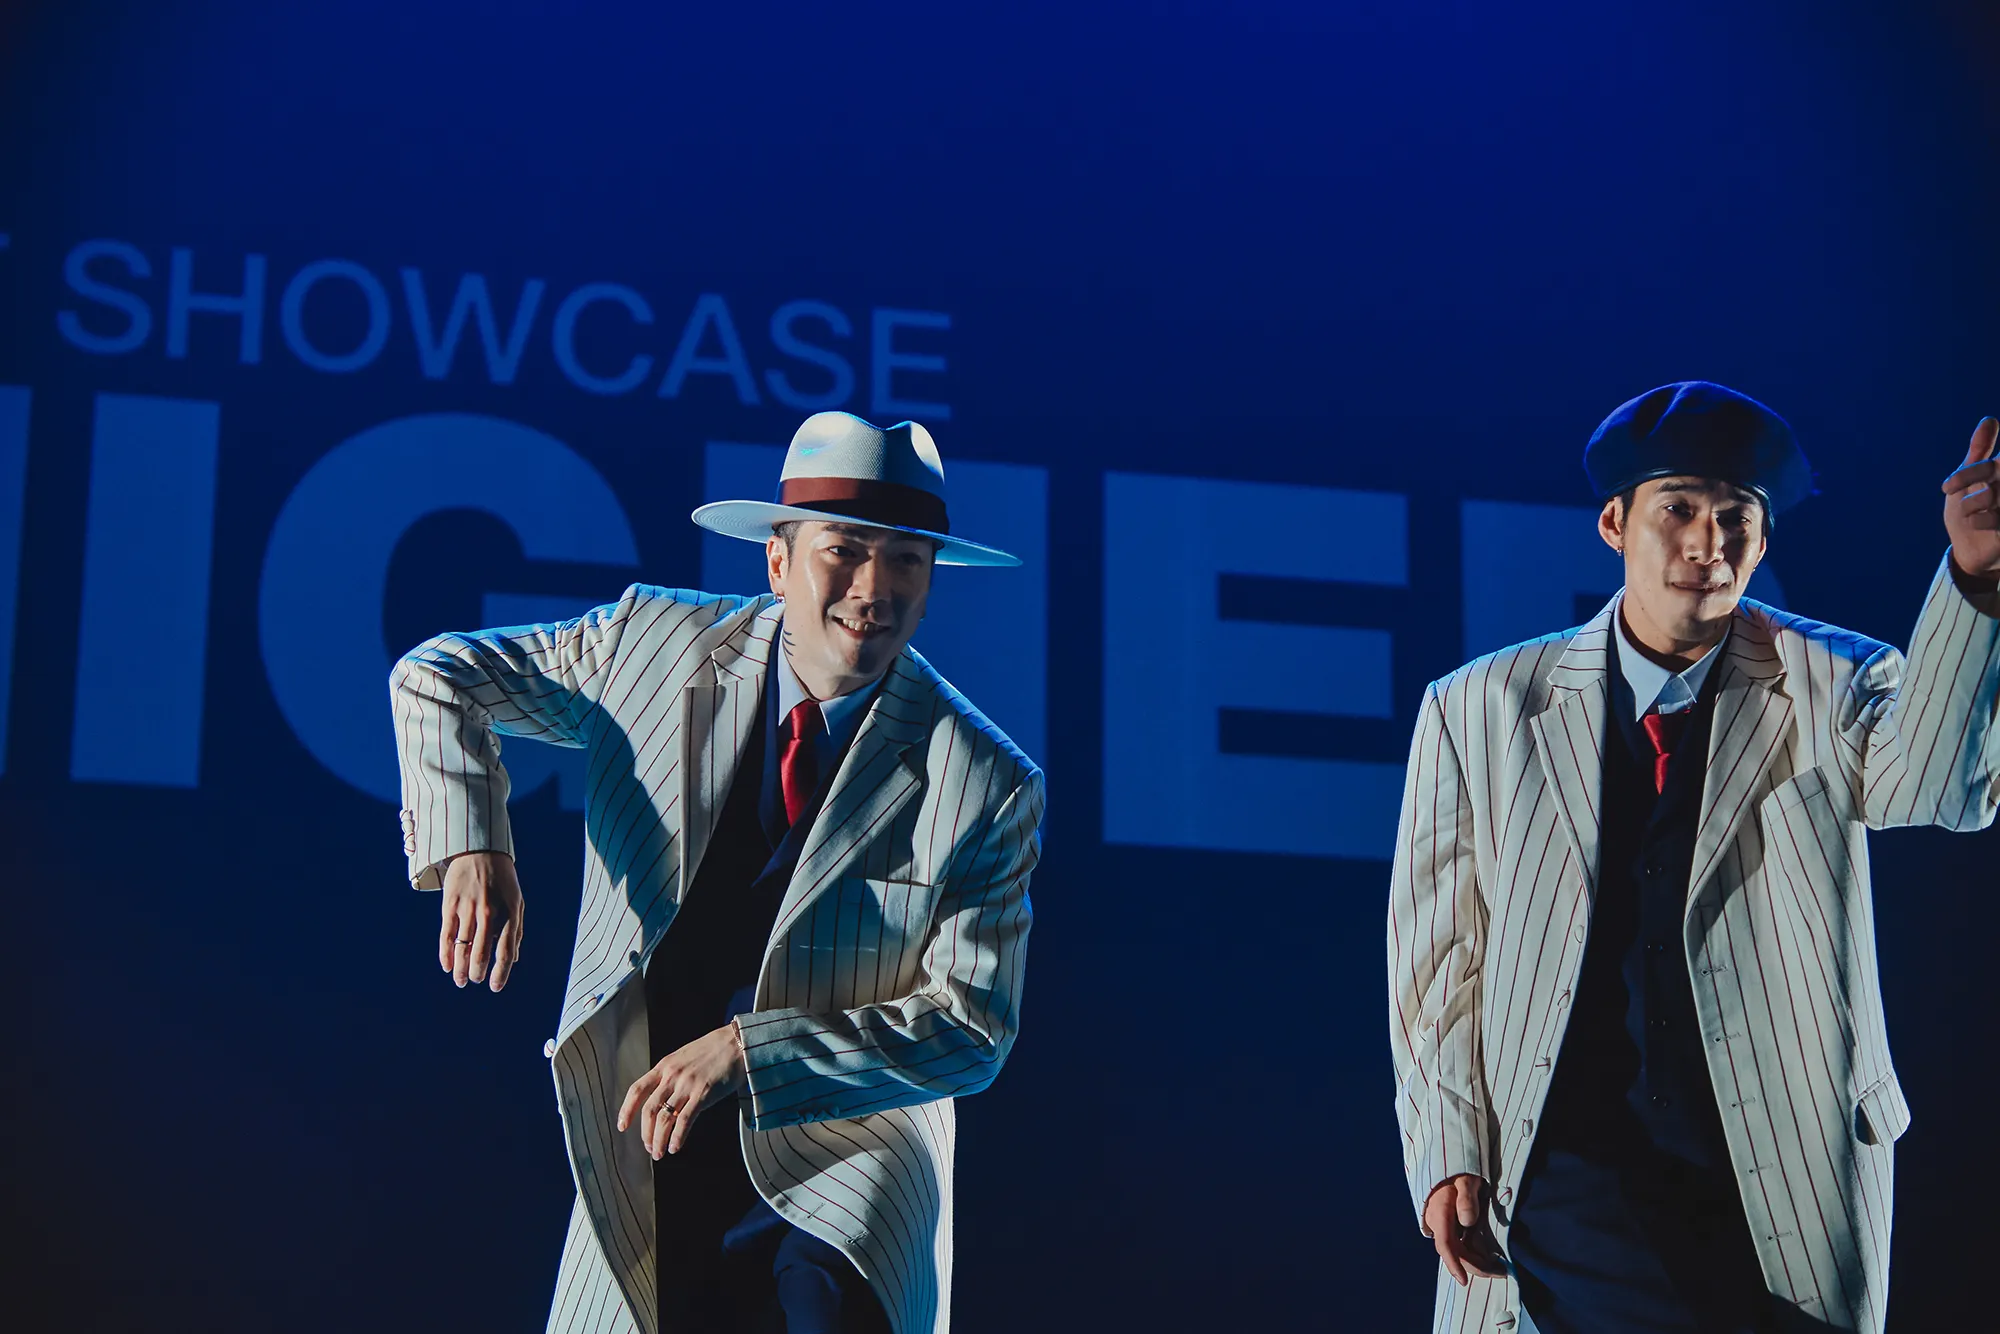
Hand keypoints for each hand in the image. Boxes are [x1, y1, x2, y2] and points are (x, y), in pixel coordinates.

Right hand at [438, 851, 524, 991]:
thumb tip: (512, 961)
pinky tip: (446, 966)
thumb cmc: (502, 880)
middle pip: (481, 952)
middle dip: (478, 972)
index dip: (501, 973)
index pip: (506, 950)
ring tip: (460, 980)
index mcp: (510, 911)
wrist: (479, 850)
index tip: (495, 987)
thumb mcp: (517, 901)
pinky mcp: (450, 904)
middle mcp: (489, 912)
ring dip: (460, 968)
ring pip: (462, 947)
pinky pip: (446, 935)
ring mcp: (468, 908)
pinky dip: (445, 954)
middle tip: (476, 980)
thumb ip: (516, 931)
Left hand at [617, 1025, 747, 1158]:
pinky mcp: (703, 1093)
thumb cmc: (713, 1050)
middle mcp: (672, 1076)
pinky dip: (677, 1137)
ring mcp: (687, 1085)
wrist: (738, 1042)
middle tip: (650, 1147)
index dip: (626, 1110)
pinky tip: (675, 1147)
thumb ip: (671, 1075)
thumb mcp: (684, 1057)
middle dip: (646, 1134)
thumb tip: (663, 1098)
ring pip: (665, 1119)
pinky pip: (685, 1120)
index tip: (622, 1126)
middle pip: (649, 1110)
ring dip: (659, 1140)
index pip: (636, 1090)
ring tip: (660, 1153)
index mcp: (664, 1066)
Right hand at [1423, 1174, 1505, 1285]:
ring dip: (1477, 1261)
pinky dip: (1474, 1253)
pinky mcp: (1450, 1226)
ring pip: (1458, 1250)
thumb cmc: (1460, 1170)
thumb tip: (1467, 1222)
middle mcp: (1438, 1222)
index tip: (1463, 1280)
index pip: (1444, 1243)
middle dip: (1476, 1266)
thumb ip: (1466, 1198)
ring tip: (1499, 1267)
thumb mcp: (1465, 1179)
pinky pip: (1460, 1244)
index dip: (1453, 1263)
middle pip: (1454, 1252)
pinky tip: (1489, 1256)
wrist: (1451, 1164)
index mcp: (1440, 1212)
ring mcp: (1443, 1225)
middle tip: (1501, 1272)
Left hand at [1941, 417, 1999, 584]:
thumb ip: (1979, 450)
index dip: (1966, 474)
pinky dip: (1982, 522)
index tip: (1945, 487)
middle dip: (1971, 487)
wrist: (1969, 550)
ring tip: (1970, 515)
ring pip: (1995, 496)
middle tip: (1960, 502)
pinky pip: (1998, 518)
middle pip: (1993, 474)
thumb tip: (1990, 419)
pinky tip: (1977, 526)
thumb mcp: (1967, 479)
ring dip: (1974, 505)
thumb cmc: (1968, 511)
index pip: (1988, 466)